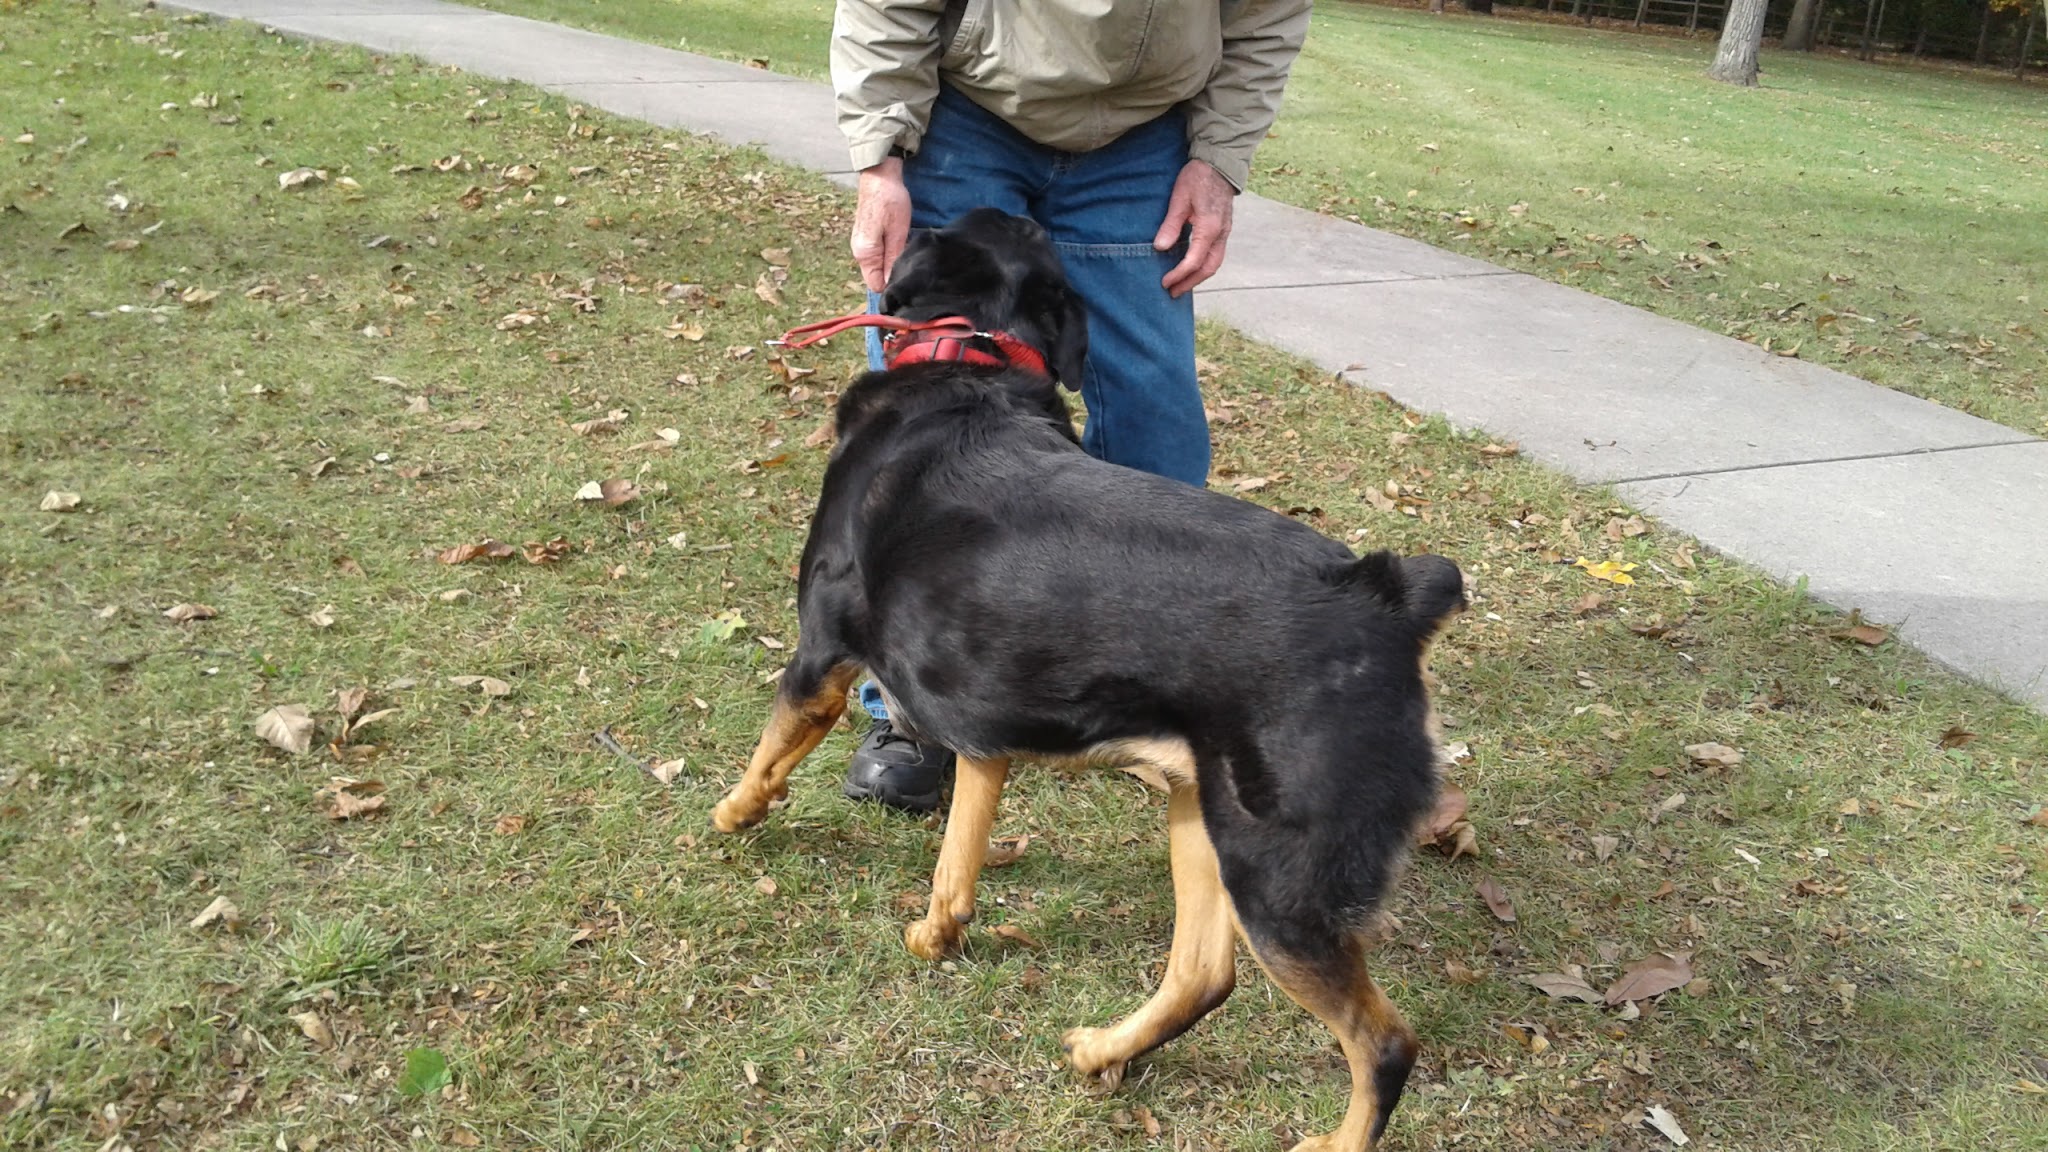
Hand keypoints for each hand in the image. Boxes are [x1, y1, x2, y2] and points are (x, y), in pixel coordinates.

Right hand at [852, 156, 911, 292]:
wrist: (880, 176)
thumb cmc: (890, 201)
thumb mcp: (898, 232)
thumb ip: (894, 259)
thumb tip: (893, 283)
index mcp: (865, 254)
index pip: (877, 285)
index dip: (893, 284)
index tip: (908, 275)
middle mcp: (859, 252)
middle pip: (877, 276)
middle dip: (893, 274)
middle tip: (910, 262)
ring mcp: (861, 245)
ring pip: (878, 265)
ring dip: (892, 262)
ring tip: (905, 249)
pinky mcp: (866, 237)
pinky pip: (878, 255)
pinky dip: (888, 253)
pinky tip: (899, 243)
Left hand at [1153, 160, 1235, 297]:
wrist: (1219, 164)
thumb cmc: (1197, 178)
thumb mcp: (1179, 199)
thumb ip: (1171, 225)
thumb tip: (1160, 248)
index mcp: (1209, 227)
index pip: (1194, 260)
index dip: (1179, 274)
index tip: (1164, 282)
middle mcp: (1221, 234)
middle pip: (1208, 268)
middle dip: (1190, 283)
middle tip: (1172, 292)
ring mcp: (1225, 232)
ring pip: (1214, 263)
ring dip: (1198, 277)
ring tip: (1181, 285)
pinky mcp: (1224, 229)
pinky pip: (1216, 254)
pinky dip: (1203, 266)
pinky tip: (1191, 268)